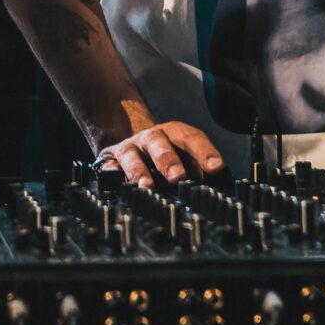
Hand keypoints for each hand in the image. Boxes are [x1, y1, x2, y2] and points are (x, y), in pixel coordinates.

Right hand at [95, 119, 225, 187]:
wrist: (131, 147)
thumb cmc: (165, 157)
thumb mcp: (183, 158)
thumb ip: (197, 170)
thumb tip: (215, 190)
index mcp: (174, 134)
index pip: (191, 138)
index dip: (204, 151)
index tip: (216, 168)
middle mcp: (151, 138)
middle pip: (158, 141)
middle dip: (168, 159)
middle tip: (178, 177)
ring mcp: (129, 148)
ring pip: (132, 153)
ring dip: (139, 170)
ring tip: (147, 186)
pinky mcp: (110, 161)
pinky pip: (109, 166)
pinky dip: (113, 175)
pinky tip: (120, 185)